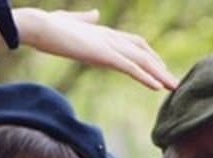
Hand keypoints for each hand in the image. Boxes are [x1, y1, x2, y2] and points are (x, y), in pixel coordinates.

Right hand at [13, 8, 177, 90]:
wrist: (38, 25)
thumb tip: (95, 14)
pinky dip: (145, 77)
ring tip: (174, 87)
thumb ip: (84, 19)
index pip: (133, 42)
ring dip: (159, 74)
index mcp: (103, 31)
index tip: (159, 67)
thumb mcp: (70, 21)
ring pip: (141, 60)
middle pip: (143, 51)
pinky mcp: (103, 54)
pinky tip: (157, 87)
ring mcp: (108, 45)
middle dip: (159, 66)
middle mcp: (110, 37)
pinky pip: (131, 67)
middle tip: (174, 81)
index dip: (149, 55)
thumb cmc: (48, 25)